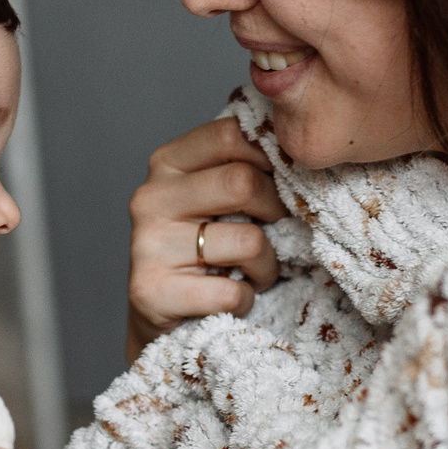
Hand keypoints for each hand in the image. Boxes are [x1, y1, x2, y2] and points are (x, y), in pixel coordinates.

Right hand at [126, 117, 287, 359]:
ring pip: (247, 240)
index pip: (231, 133)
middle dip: (275, 211)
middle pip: (242, 181)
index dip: (271, 156)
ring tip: (252, 271)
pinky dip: (245, 299)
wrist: (164, 315)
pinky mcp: (152, 291)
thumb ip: (244, 164)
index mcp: (167, 162)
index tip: (282, 180)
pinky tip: (231, 297)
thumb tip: (300, 145)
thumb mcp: (218, 196)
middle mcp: (151, 197)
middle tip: (274, 231)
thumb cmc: (207, 248)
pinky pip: (232, 291)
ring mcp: (147, 245)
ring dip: (266, 264)